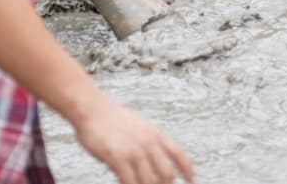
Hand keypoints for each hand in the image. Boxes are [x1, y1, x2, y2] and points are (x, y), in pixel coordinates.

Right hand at [74, 98, 195, 183]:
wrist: (92, 109)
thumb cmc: (112, 118)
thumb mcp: (140, 125)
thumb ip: (150, 141)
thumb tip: (156, 158)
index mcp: (156, 134)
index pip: (179, 154)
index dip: (188, 170)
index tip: (193, 180)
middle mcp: (148, 143)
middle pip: (167, 173)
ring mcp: (134, 151)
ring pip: (149, 181)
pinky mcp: (117, 158)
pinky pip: (129, 182)